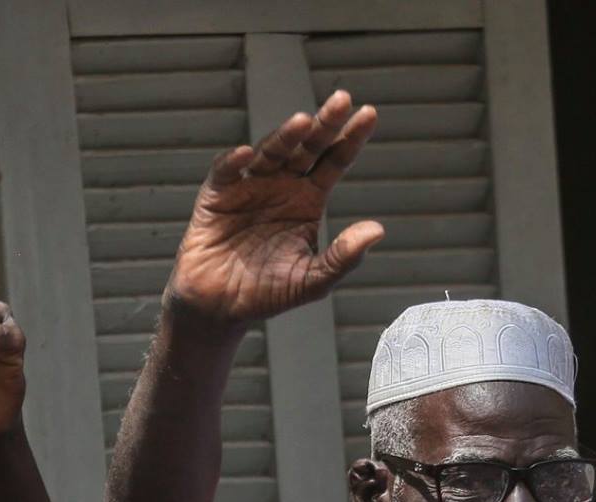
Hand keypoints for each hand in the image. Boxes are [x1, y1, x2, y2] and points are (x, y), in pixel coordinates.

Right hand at [166, 90, 385, 327]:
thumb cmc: (267, 293)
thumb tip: (378, 230)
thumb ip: (343, 257)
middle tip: (343, 100)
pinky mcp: (217, 195)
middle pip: (307, 147)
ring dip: (285, 137)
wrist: (220, 307)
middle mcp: (281, 186)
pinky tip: (247, 154)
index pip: (333, 161)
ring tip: (302, 122)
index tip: (369, 114)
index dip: (350, 139)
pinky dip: (235, 162)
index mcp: (307, 200)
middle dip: (324, 123)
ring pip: (270, 153)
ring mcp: (249, 186)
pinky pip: (226, 172)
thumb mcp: (312, 280)